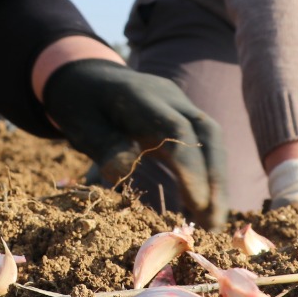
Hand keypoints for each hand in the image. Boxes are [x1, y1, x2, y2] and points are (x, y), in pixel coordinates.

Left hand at [40, 59, 226, 228]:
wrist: (86, 76)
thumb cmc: (81, 105)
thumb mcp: (82, 126)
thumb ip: (104, 146)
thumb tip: (122, 174)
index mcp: (141, 97)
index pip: (176, 131)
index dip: (191, 168)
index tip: (198, 204)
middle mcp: (169, 97)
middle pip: (207, 134)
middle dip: (216, 178)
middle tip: (216, 221)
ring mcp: (180, 104)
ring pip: (210, 139)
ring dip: (216, 180)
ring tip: (214, 220)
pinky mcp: (183, 115)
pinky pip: (203, 143)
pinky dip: (206, 173)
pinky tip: (202, 204)